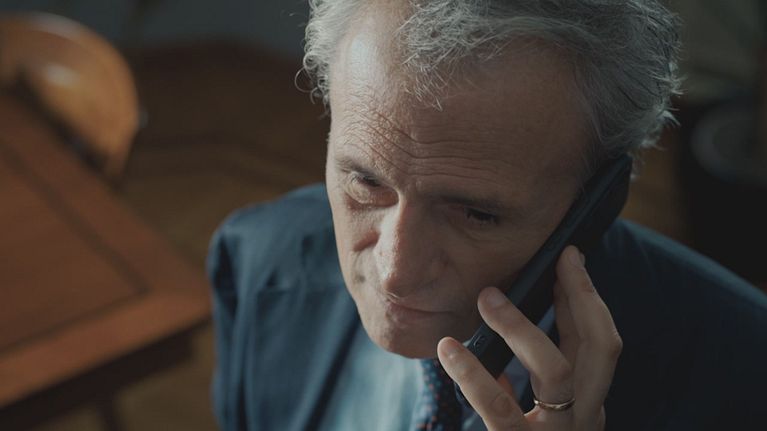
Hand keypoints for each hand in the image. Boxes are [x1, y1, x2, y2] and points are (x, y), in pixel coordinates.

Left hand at [437, 245, 621, 429]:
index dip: (588, 296)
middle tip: (553, 260)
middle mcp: (585, 421)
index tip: (569, 257)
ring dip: (522, 327)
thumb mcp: (535, 414)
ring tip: (488, 299)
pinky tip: (449, 350)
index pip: (601, 343)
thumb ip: (527, 379)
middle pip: (598, 350)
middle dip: (578, 297)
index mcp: (589, 405)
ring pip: (556, 372)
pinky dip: (473, 376)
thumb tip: (510, 329)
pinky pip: (499, 411)